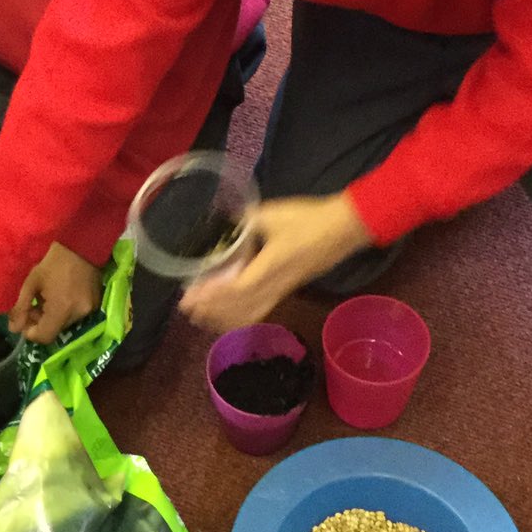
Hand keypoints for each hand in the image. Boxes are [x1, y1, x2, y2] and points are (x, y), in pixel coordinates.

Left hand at [8, 243, 103, 345]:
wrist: (82, 245)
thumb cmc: (53, 261)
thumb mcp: (31, 283)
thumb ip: (20, 308)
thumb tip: (13, 329)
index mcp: (61, 309)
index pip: (45, 337)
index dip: (31, 332)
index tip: (25, 319)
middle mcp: (77, 314)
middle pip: (55, 331)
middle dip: (41, 322)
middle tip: (34, 305)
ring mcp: (89, 310)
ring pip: (65, 324)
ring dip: (53, 317)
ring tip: (47, 298)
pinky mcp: (95, 305)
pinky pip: (75, 316)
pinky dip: (65, 311)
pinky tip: (60, 295)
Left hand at [181, 192, 372, 331]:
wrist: (345, 228)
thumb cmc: (309, 220)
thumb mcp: (271, 213)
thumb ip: (244, 220)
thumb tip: (223, 224)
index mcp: (270, 267)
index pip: (236, 290)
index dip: (211, 296)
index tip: (189, 296)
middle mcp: (275, 285)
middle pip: (239, 308)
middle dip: (211, 311)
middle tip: (186, 308)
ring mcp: (283, 290)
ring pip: (250, 314)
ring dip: (224, 318)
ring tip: (202, 316)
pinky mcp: (288, 289)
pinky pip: (260, 310)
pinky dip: (240, 316)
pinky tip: (230, 314)